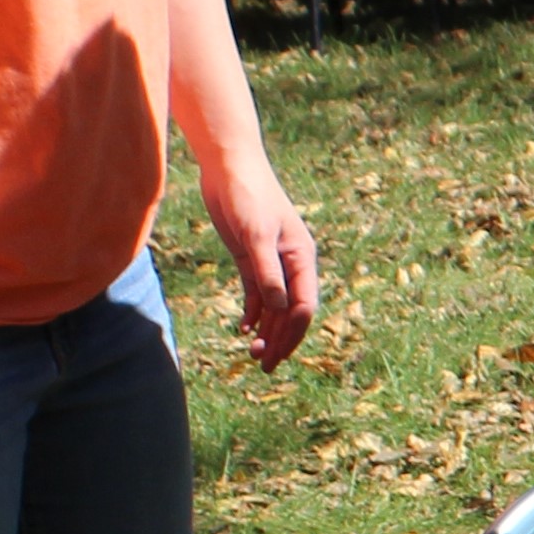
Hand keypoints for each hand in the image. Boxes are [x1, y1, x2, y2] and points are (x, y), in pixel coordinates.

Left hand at [202, 165, 321, 366]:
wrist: (229, 166)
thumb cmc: (248, 196)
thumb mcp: (256, 235)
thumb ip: (267, 272)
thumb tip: (278, 308)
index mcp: (302, 258)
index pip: (303, 304)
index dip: (292, 332)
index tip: (275, 354)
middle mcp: (291, 263)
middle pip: (291, 311)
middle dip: (280, 339)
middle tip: (265, 367)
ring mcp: (271, 261)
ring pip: (274, 305)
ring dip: (266, 330)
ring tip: (253, 355)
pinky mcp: (250, 257)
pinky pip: (256, 293)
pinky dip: (252, 312)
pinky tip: (243, 329)